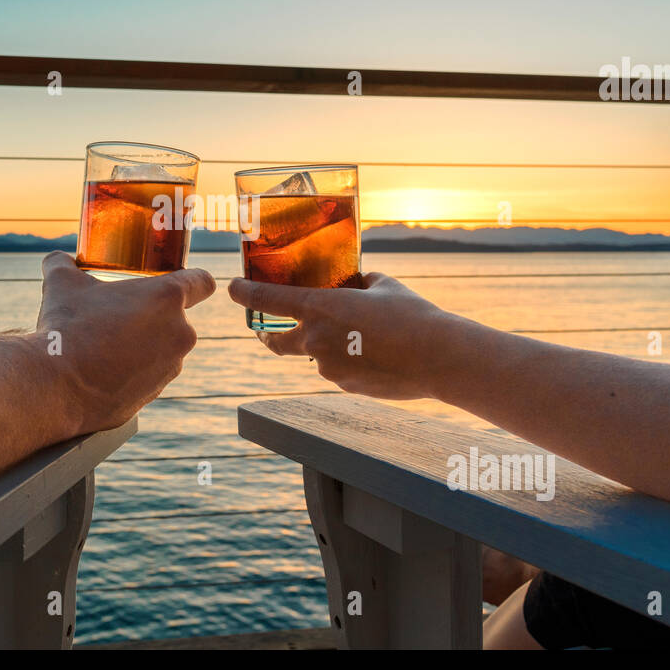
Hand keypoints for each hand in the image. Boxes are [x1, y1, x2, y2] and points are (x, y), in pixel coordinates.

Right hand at [35, 252, 215, 431]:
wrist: (56, 386)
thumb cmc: (66, 327)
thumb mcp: (61, 283)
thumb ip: (63, 263)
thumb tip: (57, 260)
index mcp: (167, 298)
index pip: (203, 282)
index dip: (194, 280)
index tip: (176, 283)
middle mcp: (180, 332)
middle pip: (176, 317)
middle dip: (151, 316)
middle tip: (118, 316)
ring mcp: (171, 367)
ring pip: (163, 348)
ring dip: (142, 345)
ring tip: (105, 346)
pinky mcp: (156, 393)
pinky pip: (148, 375)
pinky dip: (132, 372)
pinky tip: (102, 371)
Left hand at [227, 272, 449, 399]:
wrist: (437, 357)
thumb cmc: (412, 315)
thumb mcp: (382, 286)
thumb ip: (359, 283)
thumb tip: (355, 282)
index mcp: (319, 307)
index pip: (267, 299)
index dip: (244, 294)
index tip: (232, 289)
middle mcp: (314, 338)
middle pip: (275, 341)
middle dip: (267, 336)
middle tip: (267, 331)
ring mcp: (327, 367)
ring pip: (315, 355)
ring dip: (327, 347)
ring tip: (364, 339)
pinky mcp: (343, 386)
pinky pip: (338, 370)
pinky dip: (348, 362)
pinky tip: (376, 356)